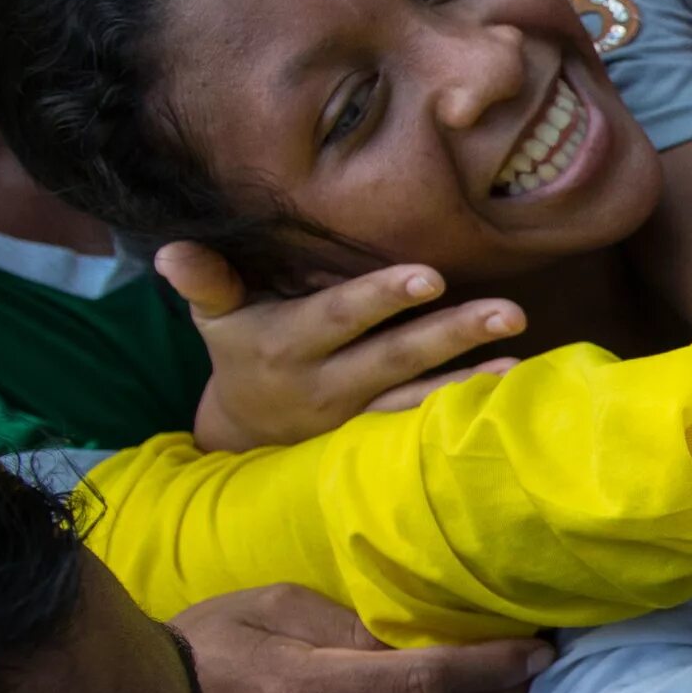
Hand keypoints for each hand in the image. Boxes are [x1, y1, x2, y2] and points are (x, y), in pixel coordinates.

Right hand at [161, 243, 526, 453]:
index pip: (340, 316)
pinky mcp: (376, 443)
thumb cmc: (242, 350)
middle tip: (508, 312)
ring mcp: (355, 417)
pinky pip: (423, 427)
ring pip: (416, 398)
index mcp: (287, 344)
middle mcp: (325, 383)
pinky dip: (462, 412)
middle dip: (450, 335)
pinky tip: (507, 394)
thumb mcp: (216, 318)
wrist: (242, 435)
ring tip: (518, 361)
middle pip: (394, 357)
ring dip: (469, 380)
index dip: (382, 297)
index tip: (430, 276)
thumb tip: (173, 249)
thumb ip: (207, 282)